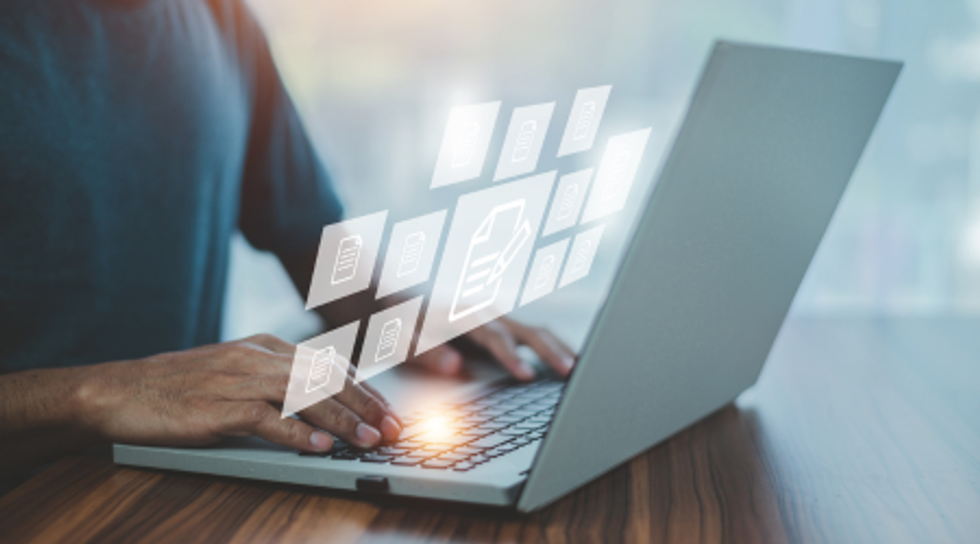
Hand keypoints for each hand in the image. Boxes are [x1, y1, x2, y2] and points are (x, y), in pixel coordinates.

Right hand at [76, 334, 401, 452]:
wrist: (120, 390)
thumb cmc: (180, 387)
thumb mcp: (236, 371)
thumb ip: (277, 380)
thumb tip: (322, 401)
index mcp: (266, 347)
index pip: (329, 364)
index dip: (365, 388)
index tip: (389, 409)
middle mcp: (258, 358)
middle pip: (326, 378)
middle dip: (367, 403)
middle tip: (395, 428)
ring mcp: (238, 380)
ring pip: (305, 396)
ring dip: (344, 419)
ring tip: (371, 439)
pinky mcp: (217, 407)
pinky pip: (266, 420)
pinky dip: (297, 434)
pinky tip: (321, 447)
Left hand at [409, 316, 575, 380]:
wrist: (392, 296)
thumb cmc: (396, 322)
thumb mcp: (402, 340)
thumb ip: (427, 353)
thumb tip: (455, 366)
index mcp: (463, 314)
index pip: (494, 336)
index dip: (511, 357)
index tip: (527, 376)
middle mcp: (484, 310)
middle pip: (526, 329)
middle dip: (550, 351)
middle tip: (571, 373)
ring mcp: (495, 315)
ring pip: (536, 329)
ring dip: (558, 347)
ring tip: (580, 369)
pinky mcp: (499, 323)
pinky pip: (531, 333)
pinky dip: (552, 346)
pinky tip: (566, 361)